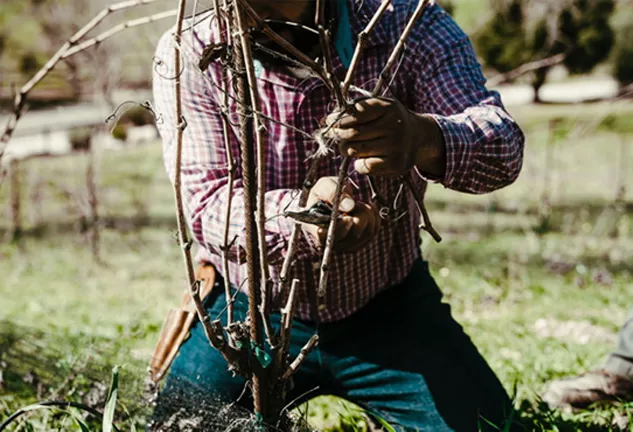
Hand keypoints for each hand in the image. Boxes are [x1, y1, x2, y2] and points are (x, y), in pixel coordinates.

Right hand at [301, 177, 379, 252]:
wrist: (330, 200)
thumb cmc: (323, 194)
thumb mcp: (323, 186)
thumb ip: (331, 192)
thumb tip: (349, 205)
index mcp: (316, 229)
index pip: (326, 237)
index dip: (340, 228)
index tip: (348, 217)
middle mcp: (332, 242)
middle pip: (352, 236)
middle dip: (358, 214)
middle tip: (354, 203)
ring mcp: (347, 245)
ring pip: (367, 232)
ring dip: (366, 213)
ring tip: (356, 205)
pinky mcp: (361, 242)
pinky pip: (375, 229)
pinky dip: (373, 215)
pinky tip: (363, 208)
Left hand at [324, 97, 445, 176]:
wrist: (419, 138)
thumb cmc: (390, 121)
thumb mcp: (379, 107)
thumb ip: (356, 109)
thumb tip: (328, 119)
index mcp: (388, 107)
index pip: (354, 114)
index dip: (338, 119)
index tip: (329, 121)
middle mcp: (394, 126)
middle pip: (352, 134)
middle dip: (339, 136)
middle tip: (337, 136)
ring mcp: (395, 146)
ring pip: (355, 150)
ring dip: (346, 149)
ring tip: (349, 147)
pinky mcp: (395, 164)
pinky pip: (364, 167)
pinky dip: (358, 164)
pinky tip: (363, 159)